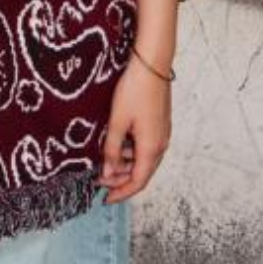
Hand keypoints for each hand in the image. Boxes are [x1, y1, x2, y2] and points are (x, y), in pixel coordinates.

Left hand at [99, 54, 171, 202]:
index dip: (121, 193)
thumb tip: (108, 174)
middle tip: (99, 180)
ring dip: (125, 165)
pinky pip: (145, 146)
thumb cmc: (135, 90)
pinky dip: (131, 151)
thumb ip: (112, 150)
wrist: (153, 64)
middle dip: (121, 180)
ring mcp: (162, 133)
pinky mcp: (159, 123)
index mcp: (151, 148)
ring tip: (104, 160)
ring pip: (143, 159)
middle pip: (141, 172)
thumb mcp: (117, 122)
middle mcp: (160, 144)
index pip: (138, 182)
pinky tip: (116, 143)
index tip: (105, 199)